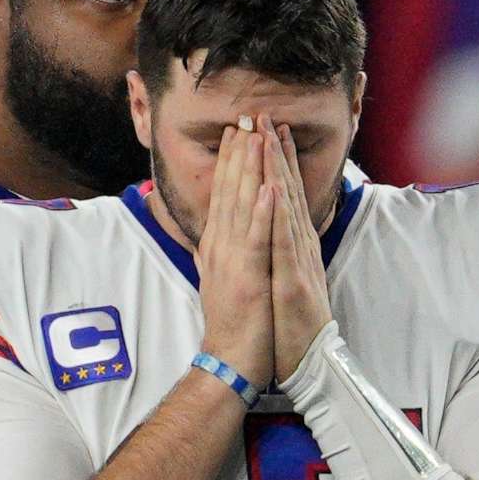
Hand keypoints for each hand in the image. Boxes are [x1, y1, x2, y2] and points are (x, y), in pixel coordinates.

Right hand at [194, 125, 274, 388]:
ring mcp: (233, 260)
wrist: (230, 361)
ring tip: (256, 137)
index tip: (238, 133)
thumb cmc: (231, 325)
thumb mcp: (219, 281)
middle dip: (239, 154)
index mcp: (218, 247)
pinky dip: (262, 211)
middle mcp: (221, 247)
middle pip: (230, 192)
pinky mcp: (249, 276)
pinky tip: (268, 185)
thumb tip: (210, 236)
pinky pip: (257, 238)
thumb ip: (215, 254)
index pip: (223, 196)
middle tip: (246, 118)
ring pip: (242, 206)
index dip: (230, 163)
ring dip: (249, 170)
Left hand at [269, 122, 333, 384]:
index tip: (265, 131)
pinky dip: (278, 214)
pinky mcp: (295, 281)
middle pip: (287, 194)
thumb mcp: (282, 279)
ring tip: (269, 137)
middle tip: (266, 116)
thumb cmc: (290, 326)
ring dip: (279, 171)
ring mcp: (299, 262)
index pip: (283, 197)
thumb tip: (269, 228)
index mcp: (293, 247)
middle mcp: (299, 248)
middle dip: (276, 154)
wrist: (303, 364)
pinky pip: (284, 243)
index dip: (275, 163)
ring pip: (287, 209)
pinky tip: (273, 188)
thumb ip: (278, 252)